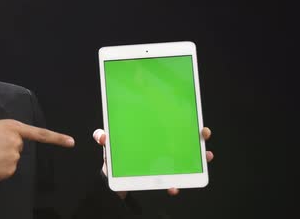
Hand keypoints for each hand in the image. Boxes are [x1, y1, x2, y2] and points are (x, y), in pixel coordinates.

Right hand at [0, 117, 74, 180]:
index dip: (56, 138)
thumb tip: (2, 133)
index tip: (71, 142)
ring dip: (2, 157)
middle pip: (18, 146)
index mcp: (12, 127)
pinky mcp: (8, 171)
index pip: (39, 134)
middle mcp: (17, 143)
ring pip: (12, 159)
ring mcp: (14, 158)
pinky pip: (6, 170)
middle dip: (7, 146)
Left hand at [92, 127, 213, 197]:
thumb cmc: (113, 156)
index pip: (168, 122)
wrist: (112, 178)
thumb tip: (103, 135)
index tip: (192, 119)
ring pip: (185, 157)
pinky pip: (172, 179)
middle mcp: (159, 145)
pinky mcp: (160, 176)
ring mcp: (162, 160)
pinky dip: (174, 184)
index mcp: (149, 133)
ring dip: (197, 157)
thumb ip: (102, 138)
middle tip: (203, 133)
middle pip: (183, 137)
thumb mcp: (107, 145)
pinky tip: (174, 187)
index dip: (182, 120)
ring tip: (205, 155)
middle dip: (197, 135)